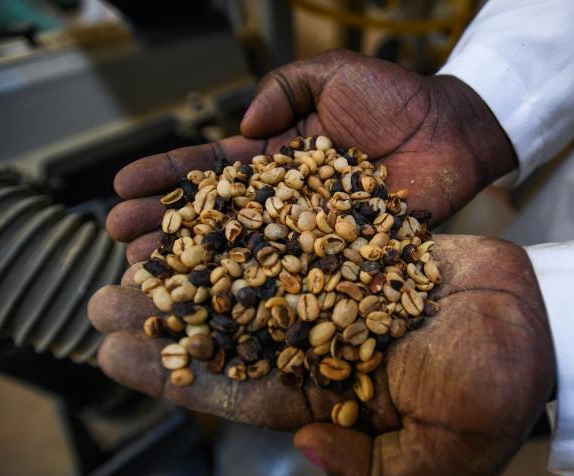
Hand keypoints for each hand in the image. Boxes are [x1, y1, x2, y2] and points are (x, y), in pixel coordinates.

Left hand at [89, 234, 553, 475]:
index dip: (179, 374)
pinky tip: (212, 211)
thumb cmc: (497, 398)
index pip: (242, 392)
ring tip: (140, 249)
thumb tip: (300, 443)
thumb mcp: (439, 465)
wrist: (540, 325)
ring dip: (200, 268)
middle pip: (233, 333)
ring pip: (255, 281)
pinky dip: (255, 226)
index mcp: (333, 405)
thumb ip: (369, 475)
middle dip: (169, 319)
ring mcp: (339, 300)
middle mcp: (325, 351)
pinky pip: (299, 238)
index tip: (117, 354)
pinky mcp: (358, 256)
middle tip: (103, 300)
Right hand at [106, 50, 515, 264]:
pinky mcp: (345, 256)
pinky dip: (263, 289)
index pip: (214, 169)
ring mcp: (313, 231)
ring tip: (149, 274)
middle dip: (168, 225)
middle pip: (220, 216)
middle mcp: (288, 200)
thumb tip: (241, 124)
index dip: (170, 177)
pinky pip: (300, 274)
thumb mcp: (332, 75)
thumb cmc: (398, 99)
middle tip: (118, 241)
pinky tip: (223, 303)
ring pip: (248, 250)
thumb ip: (285, 89)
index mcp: (279, 157)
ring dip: (199, 263)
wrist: (454, 131)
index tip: (121, 186)